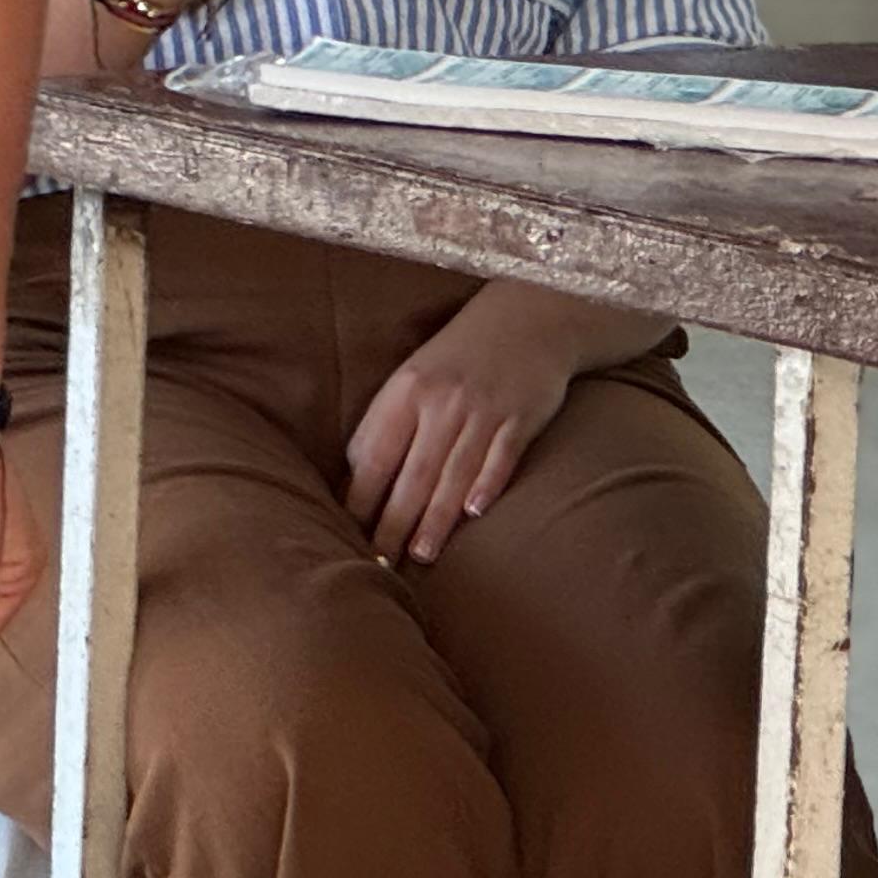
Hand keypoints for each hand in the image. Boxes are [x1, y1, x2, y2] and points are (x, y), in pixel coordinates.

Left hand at [343, 289, 583, 565]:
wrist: (529, 316)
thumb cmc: (461, 355)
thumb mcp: (414, 375)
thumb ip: (389, 421)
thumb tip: (357, 476)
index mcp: (406, 390)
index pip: (376, 453)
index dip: (361, 496)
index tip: (348, 532)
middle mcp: (442, 401)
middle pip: (414, 473)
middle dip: (394, 522)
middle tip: (381, 561)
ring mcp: (483, 409)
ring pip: (454, 473)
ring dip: (436, 518)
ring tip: (420, 554)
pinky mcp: (521, 416)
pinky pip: (501, 457)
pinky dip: (487, 484)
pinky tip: (475, 513)